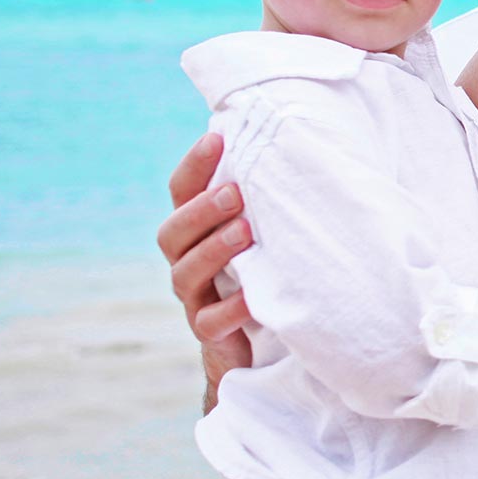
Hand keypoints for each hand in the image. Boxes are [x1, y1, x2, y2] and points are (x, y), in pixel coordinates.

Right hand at [159, 132, 254, 385]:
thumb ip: (268, 194)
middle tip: (234, 193)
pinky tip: (250, 299)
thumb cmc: (266, 266)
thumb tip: (304, 140)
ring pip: (186, 274)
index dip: (194, 165)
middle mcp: (187, 260)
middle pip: (173, 232)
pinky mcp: (210, 333)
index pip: (182, 191)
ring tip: (244, 233)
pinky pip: (210, 322)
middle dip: (201, 210)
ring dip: (214, 251)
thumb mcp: (265, 227)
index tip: (216, 139)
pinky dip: (229, 309)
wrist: (254, 339)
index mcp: (196, 228)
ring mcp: (195, 297)